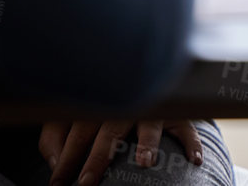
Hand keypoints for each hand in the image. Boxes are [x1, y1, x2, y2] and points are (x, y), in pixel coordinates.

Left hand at [38, 118, 204, 185]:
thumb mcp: (69, 113)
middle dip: (98, 158)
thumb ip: (54, 135)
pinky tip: (194, 160)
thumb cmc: (97, 103)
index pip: (78, 132)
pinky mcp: (177, 113)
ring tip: (144, 162)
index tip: (56, 183)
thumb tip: (53, 161)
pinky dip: (192, 142)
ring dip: (147, 142)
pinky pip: (187, 127)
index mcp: (97, 102)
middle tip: (86, 182)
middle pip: (110, 131)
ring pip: (149, 123)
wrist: (139, 72)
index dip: (66, 158)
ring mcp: (152, 108)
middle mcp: (125, 104)